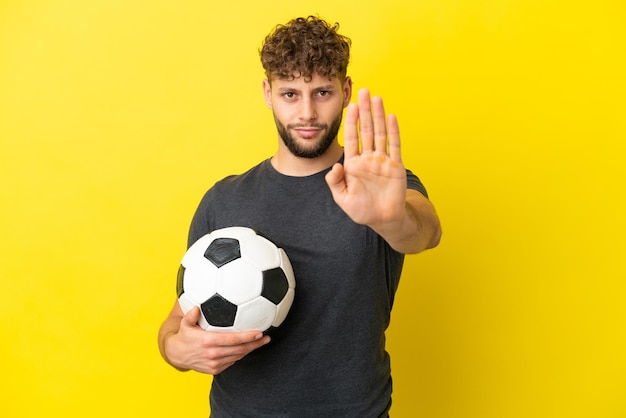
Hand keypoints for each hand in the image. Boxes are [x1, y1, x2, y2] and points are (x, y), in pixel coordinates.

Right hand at [163, 306, 269, 374]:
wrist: (176, 355)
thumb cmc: (184, 335)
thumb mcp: (185, 324)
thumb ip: (190, 316)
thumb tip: (195, 308)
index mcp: (208, 341)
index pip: (233, 340)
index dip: (248, 337)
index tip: (259, 333)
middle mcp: (213, 354)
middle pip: (240, 350)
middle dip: (255, 344)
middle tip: (267, 338)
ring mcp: (214, 364)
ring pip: (237, 356)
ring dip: (250, 350)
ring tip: (261, 342)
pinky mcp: (215, 370)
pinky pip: (232, 362)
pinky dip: (240, 355)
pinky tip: (247, 348)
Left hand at [325, 88, 406, 228]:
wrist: (383, 220)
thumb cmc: (362, 210)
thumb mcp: (342, 199)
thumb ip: (335, 183)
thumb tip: (333, 167)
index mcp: (353, 164)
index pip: (351, 138)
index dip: (351, 122)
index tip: (351, 106)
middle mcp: (368, 158)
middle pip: (366, 130)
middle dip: (365, 111)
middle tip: (364, 91)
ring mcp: (382, 161)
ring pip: (380, 134)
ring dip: (379, 116)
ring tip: (377, 98)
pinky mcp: (395, 166)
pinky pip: (394, 146)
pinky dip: (393, 131)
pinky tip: (391, 117)